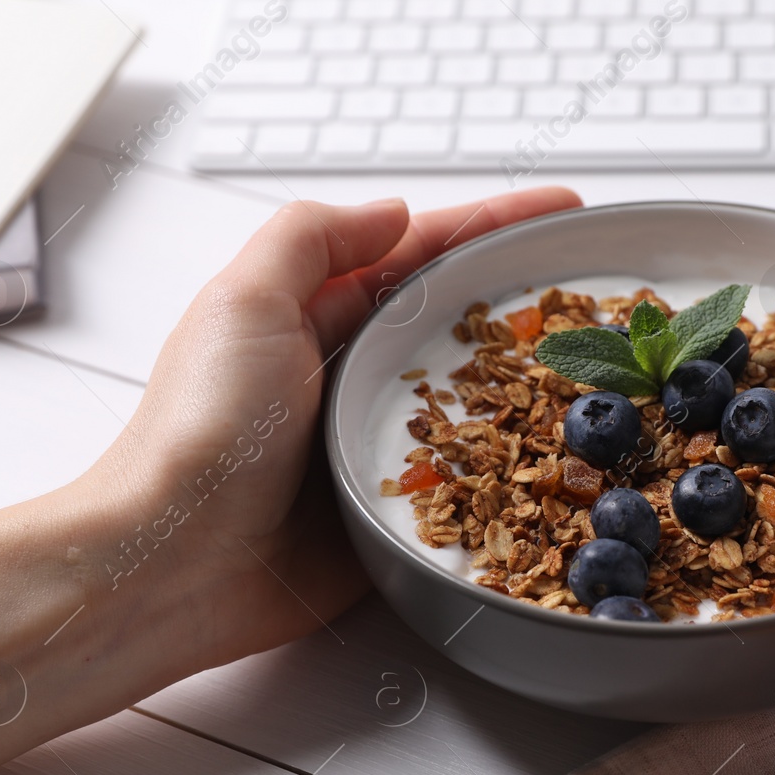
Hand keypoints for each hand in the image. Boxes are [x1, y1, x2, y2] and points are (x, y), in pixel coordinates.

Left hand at [78, 189, 582, 673]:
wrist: (177, 563)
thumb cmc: (200, 432)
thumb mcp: (246, 301)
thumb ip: (314, 240)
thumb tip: (394, 213)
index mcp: (314, 314)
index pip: (420, 250)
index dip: (492, 225)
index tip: (561, 211)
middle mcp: (347, 373)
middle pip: (454, 319)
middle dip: (521, 299)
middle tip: (595, 288)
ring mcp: (371, 442)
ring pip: (468, 399)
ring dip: (525, 383)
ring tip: (596, 366)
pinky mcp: (388, 511)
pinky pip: (463, 482)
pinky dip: (506, 468)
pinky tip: (554, 459)